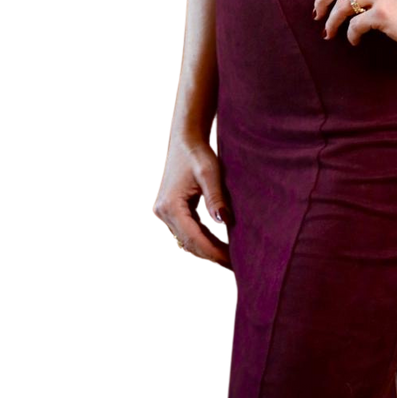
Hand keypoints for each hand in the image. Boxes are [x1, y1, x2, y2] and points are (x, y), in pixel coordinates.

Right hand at [152, 131, 232, 264]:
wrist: (186, 138)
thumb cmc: (198, 153)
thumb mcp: (211, 173)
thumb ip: (216, 199)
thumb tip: (225, 224)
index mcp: (170, 206)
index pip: (193, 238)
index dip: (212, 251)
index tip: (231, 259)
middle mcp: (162, 212)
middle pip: (188, 242)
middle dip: (210, 251)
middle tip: (234, 259)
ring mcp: (164, 212)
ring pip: (186, 238)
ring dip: (206, 245)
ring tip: (229, 250)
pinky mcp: (170, 210)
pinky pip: (186, 229)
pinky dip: (202, 235)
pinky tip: (220, 237)